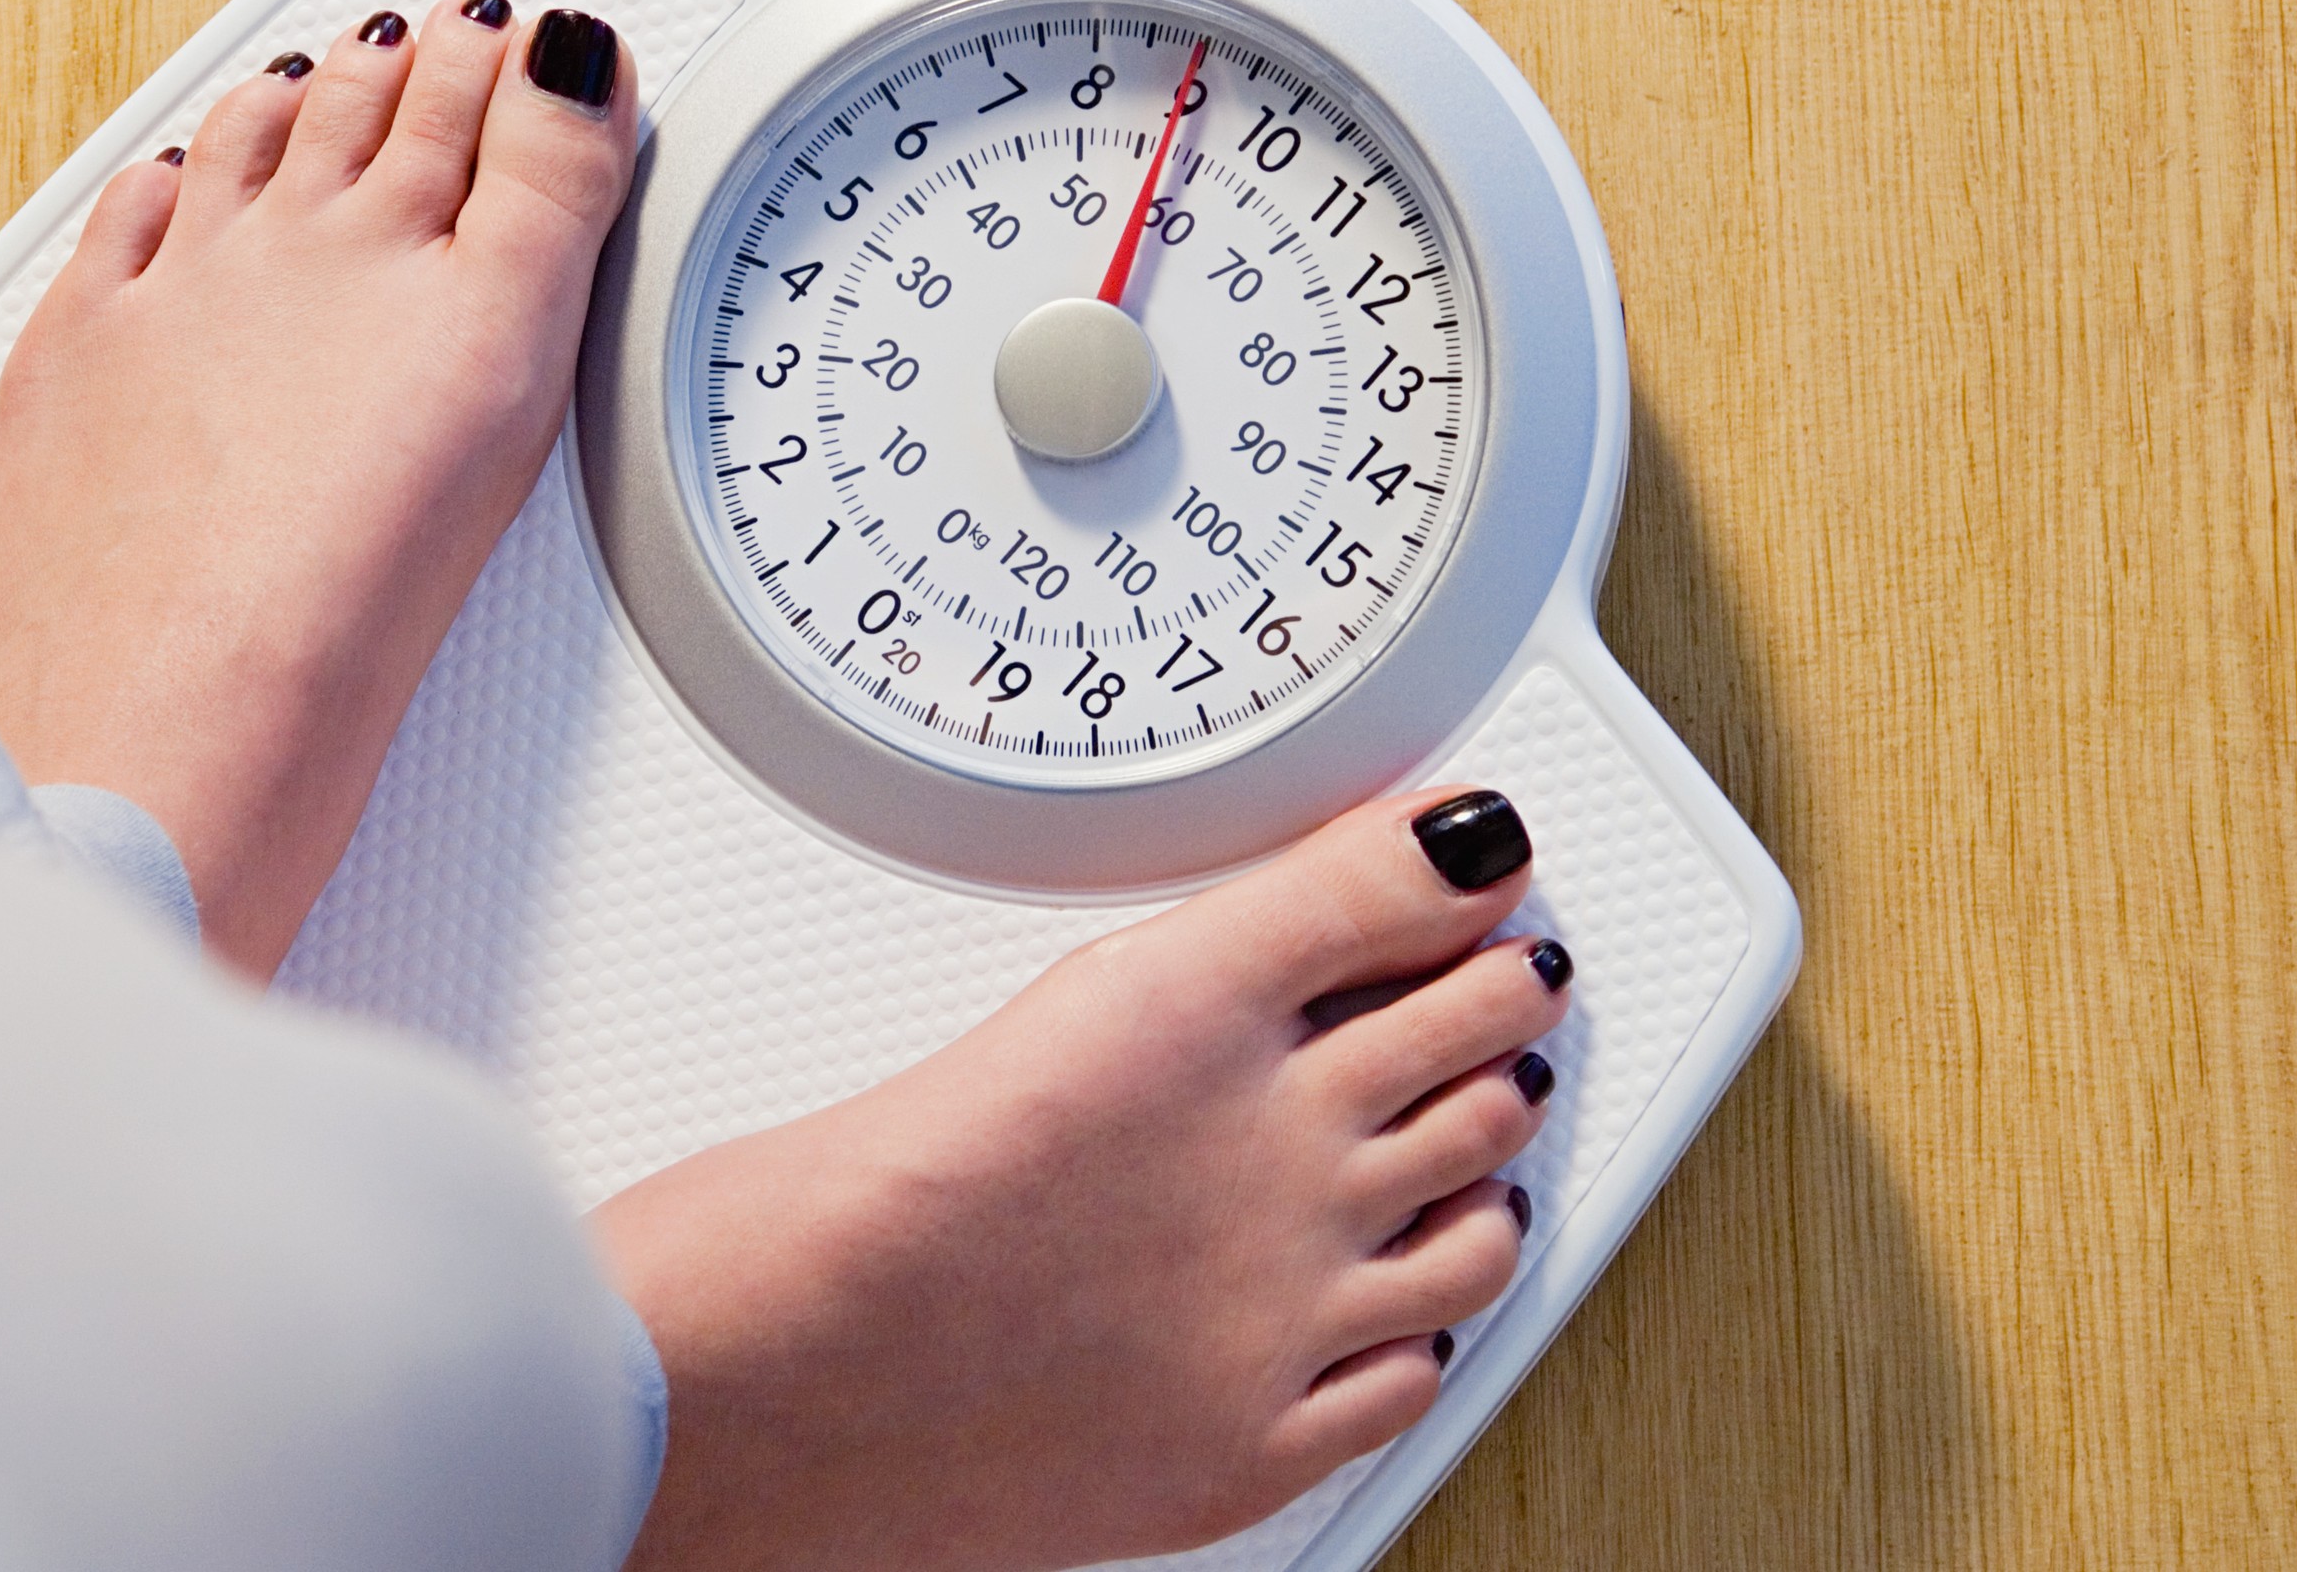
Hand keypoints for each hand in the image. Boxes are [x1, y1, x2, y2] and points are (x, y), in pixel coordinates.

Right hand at [596, 785, 1566, 1570]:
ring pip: (1475, 1213)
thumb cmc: (834, 1203)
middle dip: (1505, 998)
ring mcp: (1282, 1307)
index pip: (1402, 895)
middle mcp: (1274, 1155)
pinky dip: (1431, 1322)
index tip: (1489, 853)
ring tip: (1492, 1113)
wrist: (778, 1384)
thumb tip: (1304, 902)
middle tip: (1518, 971)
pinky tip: (1414, 1299)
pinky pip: (1410, 1374)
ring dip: (1496, 1155)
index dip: (1465, 865)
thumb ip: (1193, 948)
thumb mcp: (1027, 995)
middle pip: (1467, 1046)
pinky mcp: (1258, 1442)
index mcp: (1197, 1006)